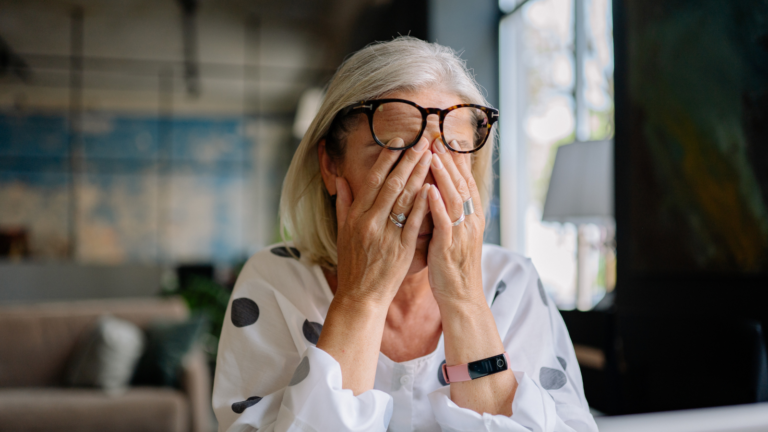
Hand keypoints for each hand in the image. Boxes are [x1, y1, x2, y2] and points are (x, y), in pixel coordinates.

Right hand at [334, 137, 432, 307]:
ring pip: (405, 198)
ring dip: (419, 174)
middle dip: (408, 159)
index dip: (386, 159)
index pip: (373, 180)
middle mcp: (369, 221)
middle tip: (423, 140)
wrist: (360, 296)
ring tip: (431, 156)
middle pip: (392, 184)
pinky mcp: (401, 248)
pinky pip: (414, 221)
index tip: (398, 141)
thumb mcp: (342, 233)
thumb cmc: (352, 265)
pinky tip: (433, 186)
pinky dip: (423, 203)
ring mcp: (386, 234)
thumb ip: (343, 204)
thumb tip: (340, 179)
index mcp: (355, 216)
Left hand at [426, 137, 485, 306]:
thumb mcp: (454, 235)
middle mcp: (469, 221)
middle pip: (461, 184)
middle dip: (449, 160)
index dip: (456, 160)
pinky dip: (437, 205)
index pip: (464, 182)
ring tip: (433, 155)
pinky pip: (444, 222)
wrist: (461, 298)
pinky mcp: (449, 247)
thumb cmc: (452, 267)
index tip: (445, 139)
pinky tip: (428, 190)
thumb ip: (448, 213)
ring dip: (443, 176)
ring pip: (454, 198)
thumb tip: (438, 191)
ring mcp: (461, 233)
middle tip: (437, 138)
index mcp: (471, 217)